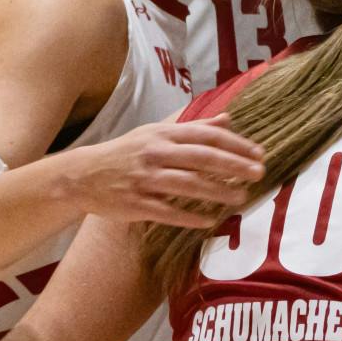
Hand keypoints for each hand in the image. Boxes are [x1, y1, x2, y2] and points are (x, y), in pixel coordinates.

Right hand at [71, 114, 265, 228]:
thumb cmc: (126, 152)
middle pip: (201, 158)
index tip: (259, 154)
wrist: (82, 175)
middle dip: (233, 165)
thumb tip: (228, 119)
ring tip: (241, 198)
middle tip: (259, 173)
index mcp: (163, 134)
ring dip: (217, 192)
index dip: (235, 144)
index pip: (206, 136)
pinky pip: (166, 211)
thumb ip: (194, 128)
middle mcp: (156, 153)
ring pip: (187, 185)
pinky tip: (209, 221)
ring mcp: (145, 179)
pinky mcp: (136, 203)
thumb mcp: (157, 133)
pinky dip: (189, 216)